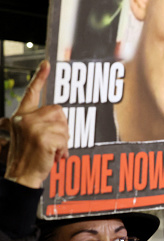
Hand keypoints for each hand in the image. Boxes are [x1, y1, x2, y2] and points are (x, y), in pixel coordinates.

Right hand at [4, 61, 68, 188]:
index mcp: (22, 116)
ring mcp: (33, 127)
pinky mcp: (43, 137)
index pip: (32, 93)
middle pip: (59, 111)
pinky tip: (54, 156)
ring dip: (64, 140)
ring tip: (52, 151)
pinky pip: (65, 138)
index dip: (39, 77)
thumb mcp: (30, 136)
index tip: (47, 63)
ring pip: (64, 126)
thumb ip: (41, 123)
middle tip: (54, 143)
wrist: (20, 176)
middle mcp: (26, 118)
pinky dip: (64, 149)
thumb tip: (60, 117)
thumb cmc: (28, 157)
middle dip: (62, 128)